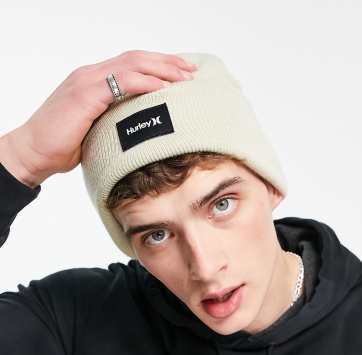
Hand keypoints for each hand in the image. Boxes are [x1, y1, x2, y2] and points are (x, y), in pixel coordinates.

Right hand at [0, 50, 196, 186]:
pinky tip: (162, 88)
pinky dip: (144, 83)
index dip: (157, 66)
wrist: (33, 152)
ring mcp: (87, 81)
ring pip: (131, 65)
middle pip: (135, 59)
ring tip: (183, 77)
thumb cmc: (61, 147)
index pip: (131, 65)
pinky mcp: (85, 94)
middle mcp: (90, 74)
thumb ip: (114, 123)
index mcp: (93, 80)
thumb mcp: (95, 131)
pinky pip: (121, 82)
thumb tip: (140, 134)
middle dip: (166, 62)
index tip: (181, 73)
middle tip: (190, 70)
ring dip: (161, 69)